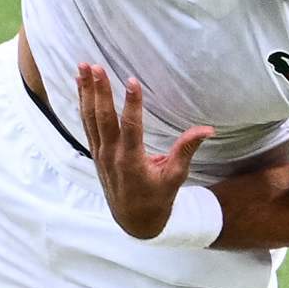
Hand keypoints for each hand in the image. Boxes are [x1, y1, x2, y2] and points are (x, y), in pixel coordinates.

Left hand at [71, 62, 216, 244]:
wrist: (133, 220)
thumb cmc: (157, 198)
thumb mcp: (175, 177)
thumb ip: (187, 150)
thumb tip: (208, 129)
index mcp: (132, 161)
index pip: (130, 127)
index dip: (132, 104)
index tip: (132, 80)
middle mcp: (112, 155)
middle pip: (103, 118)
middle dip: (100, 91)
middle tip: (96, 67)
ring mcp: (100, 152)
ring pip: (90, 118)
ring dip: (86, 92)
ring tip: (82, 67)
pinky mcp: (96, 151)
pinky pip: (87, 123)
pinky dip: (83, 103)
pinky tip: (81, 86)